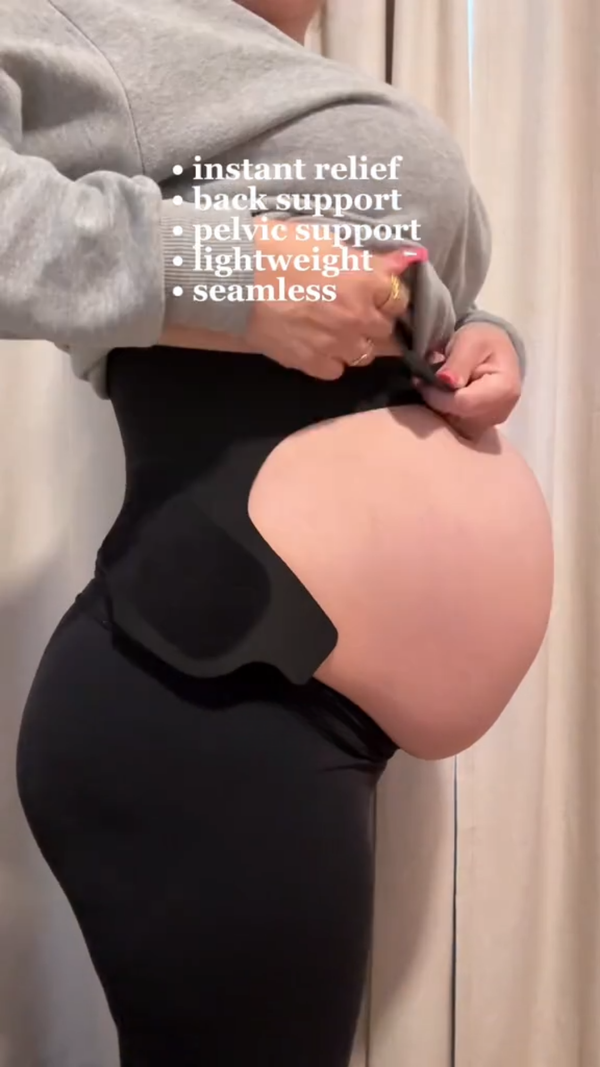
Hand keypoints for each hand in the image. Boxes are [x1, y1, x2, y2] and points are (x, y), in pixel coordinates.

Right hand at [244, 221, 422, 379]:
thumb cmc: (276, 247)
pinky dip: (331, 360)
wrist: (235, 278)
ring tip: (338, 330)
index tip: (377, 291)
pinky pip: (335, 370)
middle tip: (355, 309)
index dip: (387, 294)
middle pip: (384, 329)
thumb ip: (365, 257)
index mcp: (365, 281)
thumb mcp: (325, 240)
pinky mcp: (311, 363)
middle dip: (373, 318)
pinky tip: (319, 346)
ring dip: (356, 342)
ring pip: (364, 354)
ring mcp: (336, 344)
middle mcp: (358, 317)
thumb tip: (402, 260)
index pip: (398, 297)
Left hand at [416, 323, 521, 439]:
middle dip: (436, 401)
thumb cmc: (483, 341)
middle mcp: (499, 413)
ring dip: (438, 408)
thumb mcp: (470, 341)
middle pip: (458, 418)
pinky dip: (443, 413)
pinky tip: (441, 396)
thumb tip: (445, 380)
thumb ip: (459, 361)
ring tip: (435, 386)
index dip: (437, 395)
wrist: (493, 350)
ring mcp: (489, 424)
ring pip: (453, 426)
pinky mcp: (478, 428)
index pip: (463, 404)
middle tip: (425, 381)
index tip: (421, 381)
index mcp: (504, 390)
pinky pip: (454, 427)